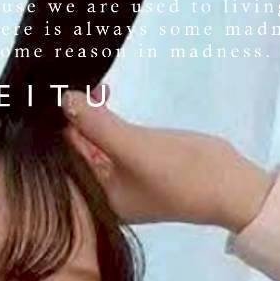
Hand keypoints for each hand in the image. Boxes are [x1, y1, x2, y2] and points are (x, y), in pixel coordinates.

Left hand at [60, 86, 270, 229]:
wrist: (230, 184)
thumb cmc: (179, 174)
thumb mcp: (133, 146)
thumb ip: (97, 124)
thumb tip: (65, 99)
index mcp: (98, 201)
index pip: (66, 162)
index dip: (58, 129)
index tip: (49, 95)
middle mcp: (106, 194)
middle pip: (79, 153)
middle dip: (74, 121)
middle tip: (67, 79)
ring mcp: (124, 180)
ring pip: (97, 144)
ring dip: (91, 117)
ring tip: (88, 83)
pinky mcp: (141, 166)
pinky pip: (115, 142)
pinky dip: (108, 123)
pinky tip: (103, 98)